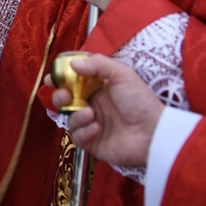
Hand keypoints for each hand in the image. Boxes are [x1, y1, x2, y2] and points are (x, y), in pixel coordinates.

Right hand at [44, 54, 163, 166]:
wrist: (154, 133)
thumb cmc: (140, 101)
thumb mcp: (122, 75)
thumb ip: (98, 64)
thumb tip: (72, 63)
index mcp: (98, 87)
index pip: (73, 80)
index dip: (61, 77)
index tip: (52, 76)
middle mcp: (92, 104)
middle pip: (65, 99)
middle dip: (60, 96)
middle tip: (65, 96)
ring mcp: (91, 123)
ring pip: (69, 118)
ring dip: (76, 115)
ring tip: (91, 114)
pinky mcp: (92, 142)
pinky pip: (77, 136)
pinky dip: (84, 131)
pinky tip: (97, 128)